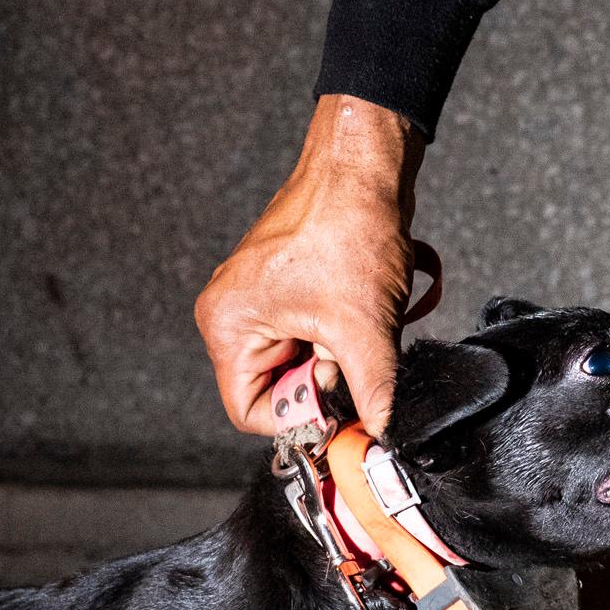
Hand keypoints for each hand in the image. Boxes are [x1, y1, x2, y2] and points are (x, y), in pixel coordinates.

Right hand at [197, 95, 428, 437]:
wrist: (364, 170)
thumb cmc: (346, 227)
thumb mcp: (364, 328)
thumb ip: (372, 394)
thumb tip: (382, 439)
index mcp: (227, 327)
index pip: (252, 412)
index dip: (301, 418)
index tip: (341, 408)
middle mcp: (232, 316)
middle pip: (279, 389)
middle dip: (323, 381)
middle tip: (350, 352)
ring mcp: (261, 302)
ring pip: (303, 364)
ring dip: (338, 356)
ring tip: (356, 320)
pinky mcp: (289, 291)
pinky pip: (315, 338)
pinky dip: (344, 337)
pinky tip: (361, 310)